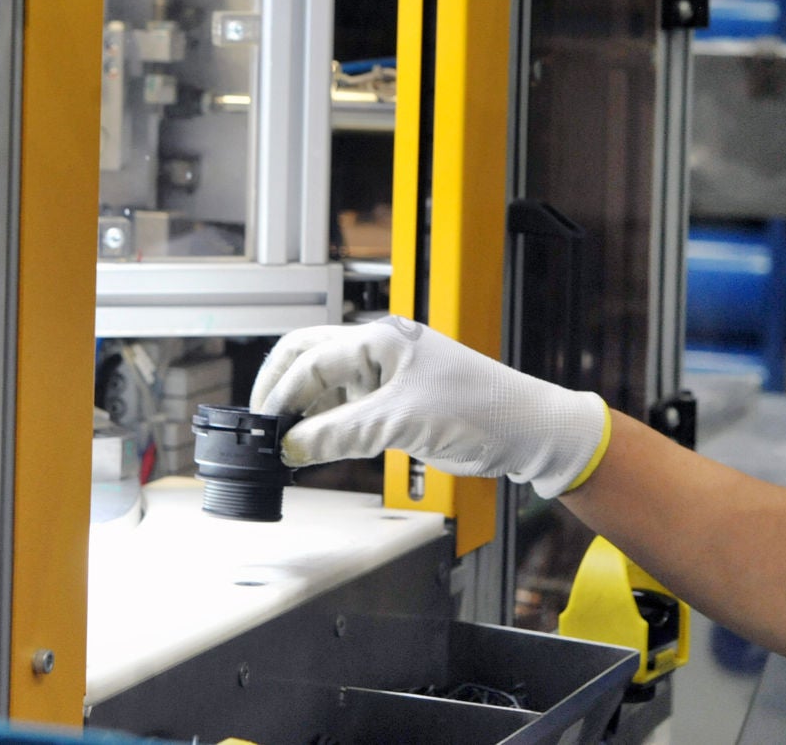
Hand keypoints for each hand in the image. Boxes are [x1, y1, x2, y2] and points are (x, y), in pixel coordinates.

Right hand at [250, 317, 609, 498]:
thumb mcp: (402, 423)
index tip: (263, 428)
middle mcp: (380, 351)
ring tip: (282, 442)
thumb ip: (341, 434)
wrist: (527, 431)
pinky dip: (325, 426)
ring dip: (302, 410)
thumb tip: (292, 447)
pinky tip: (313, 446)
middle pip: (308, 358)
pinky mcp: (396, 403)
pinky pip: (346, 408)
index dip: (281, 394)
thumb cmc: (482, 409)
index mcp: (381, 339)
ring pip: (326, 385)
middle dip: (279, 388)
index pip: (311, 359)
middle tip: (259, 425)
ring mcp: (387, 376)